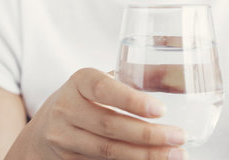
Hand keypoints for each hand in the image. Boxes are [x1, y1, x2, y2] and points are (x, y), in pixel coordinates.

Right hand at [9, 68, 187, 159]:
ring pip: (108, 150)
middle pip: (109, 125)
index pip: (104, 89)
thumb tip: (182, 77)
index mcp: (80, 81)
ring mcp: (64, 137)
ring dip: (145, 155)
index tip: (161, 109)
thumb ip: (143, 77)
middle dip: (148, 135)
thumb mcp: (107, 81)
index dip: (132, 101)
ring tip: (175, 154)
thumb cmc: (90, 97)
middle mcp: (66, 108)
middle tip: (179, 136)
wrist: (47, 127)